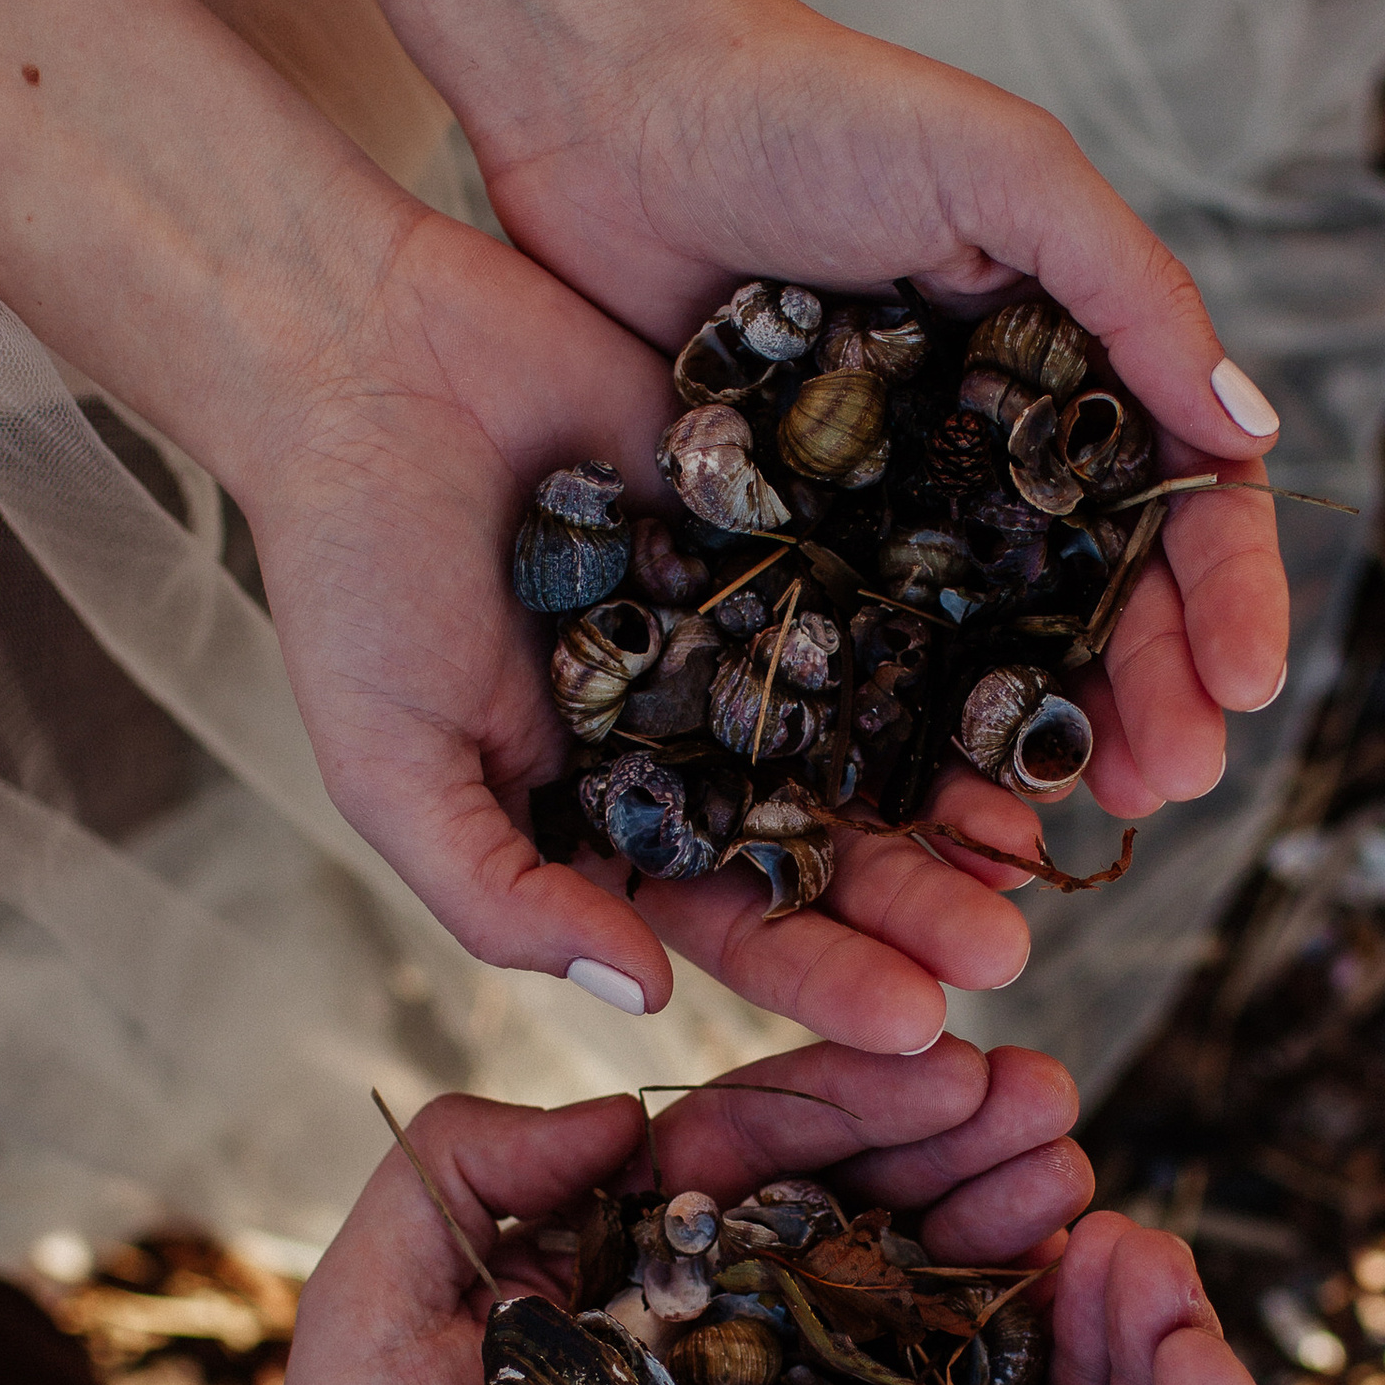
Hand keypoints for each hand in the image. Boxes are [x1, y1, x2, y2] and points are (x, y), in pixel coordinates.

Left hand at [218, 1038, 1092, 1384]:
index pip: (752, 1149)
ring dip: (994, 1247)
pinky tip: (1068, 1334)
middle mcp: (704, 1335)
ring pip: (901, 1316)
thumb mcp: (365, 1322)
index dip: (856, 1100)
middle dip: (958, 1155)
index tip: (955, 1065)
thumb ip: (454, 1178)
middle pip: (854, 1215)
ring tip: (1080, 1199)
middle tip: (1056, 1117)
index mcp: (611, 1264)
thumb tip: (621, 1108)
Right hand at [231, 209, 1058, 1053]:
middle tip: (1010, 949)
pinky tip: (1031, 686)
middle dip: (917, 903)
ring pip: (879, 730)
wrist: (367, 360)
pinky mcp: (793, 521)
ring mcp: (753, 633)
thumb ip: (501, 894)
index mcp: (608, 818)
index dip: (822, 977)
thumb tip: (638, 996)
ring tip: (1034, 839)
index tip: (916, 1025)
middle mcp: (697, 740)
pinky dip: (960, 643)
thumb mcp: (394, 766)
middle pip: (832, 842)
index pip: (733, 923)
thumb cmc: (350, 575)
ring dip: (956, 791)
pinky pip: (892, 592)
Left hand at [475, 0, 1292, 815]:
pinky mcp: (789, 549)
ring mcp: (894, 511)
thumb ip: (1130, 290)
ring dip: (1043, 741)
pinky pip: (864, 660)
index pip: (1186, 505)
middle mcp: (995, 457)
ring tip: (1073, 817)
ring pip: (994, 655)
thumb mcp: (1004, 169)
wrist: (610, 105)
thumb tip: (1255, 433)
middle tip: (1164, 783)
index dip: (1226, 600)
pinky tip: (931, 801)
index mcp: (1072, 371)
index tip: (1241, 687)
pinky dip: (906, 735)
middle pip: (1105, 607)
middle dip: (1150, 697)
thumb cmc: (817, 107)